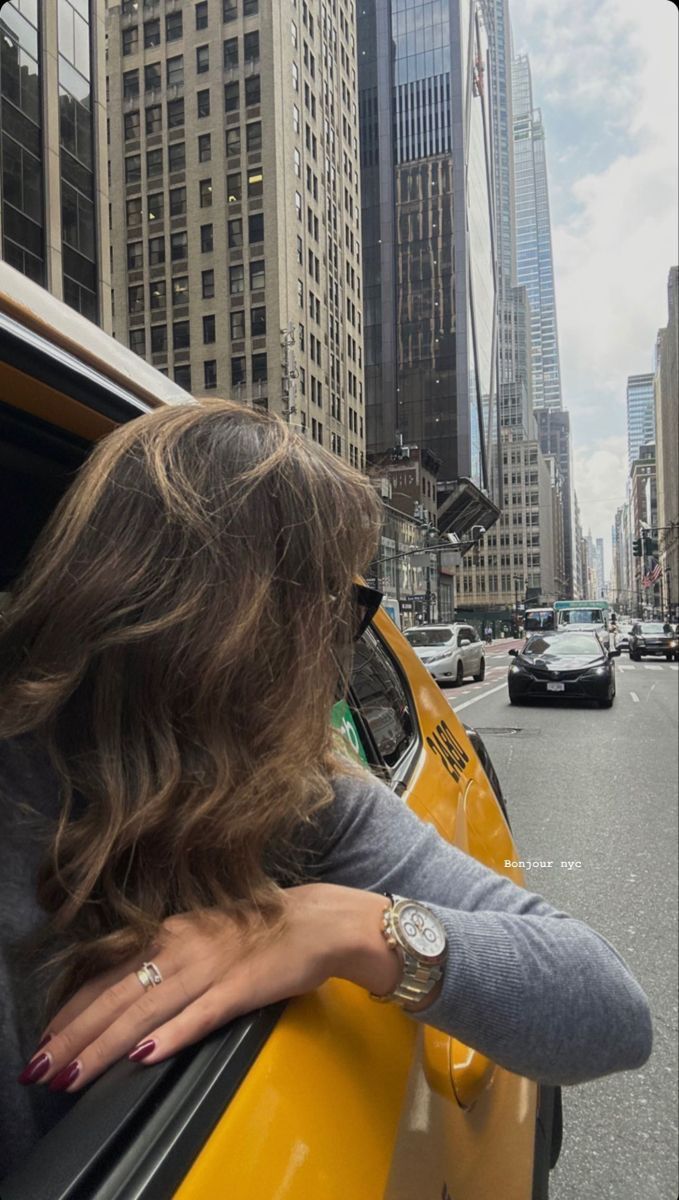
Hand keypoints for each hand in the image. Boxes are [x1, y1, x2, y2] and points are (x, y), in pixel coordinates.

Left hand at [18, 884, 400, 1092]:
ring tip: (74, 1075)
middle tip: (42, 1068)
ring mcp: (210, 967)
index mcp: (169, 934)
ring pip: (145, 1010)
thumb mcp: (202, 936)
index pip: (106, 974)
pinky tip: (144, 1057)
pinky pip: (199, 1015)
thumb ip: (166, 960)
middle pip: (115, 996)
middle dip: (74, 1036)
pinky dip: (169, 1036)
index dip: (71, 1010)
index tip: (44, 1041)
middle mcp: (181, 946)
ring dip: (105, 1045)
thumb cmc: (259, 930)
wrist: (317, 920)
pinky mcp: (240, 987)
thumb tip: (125, 996)